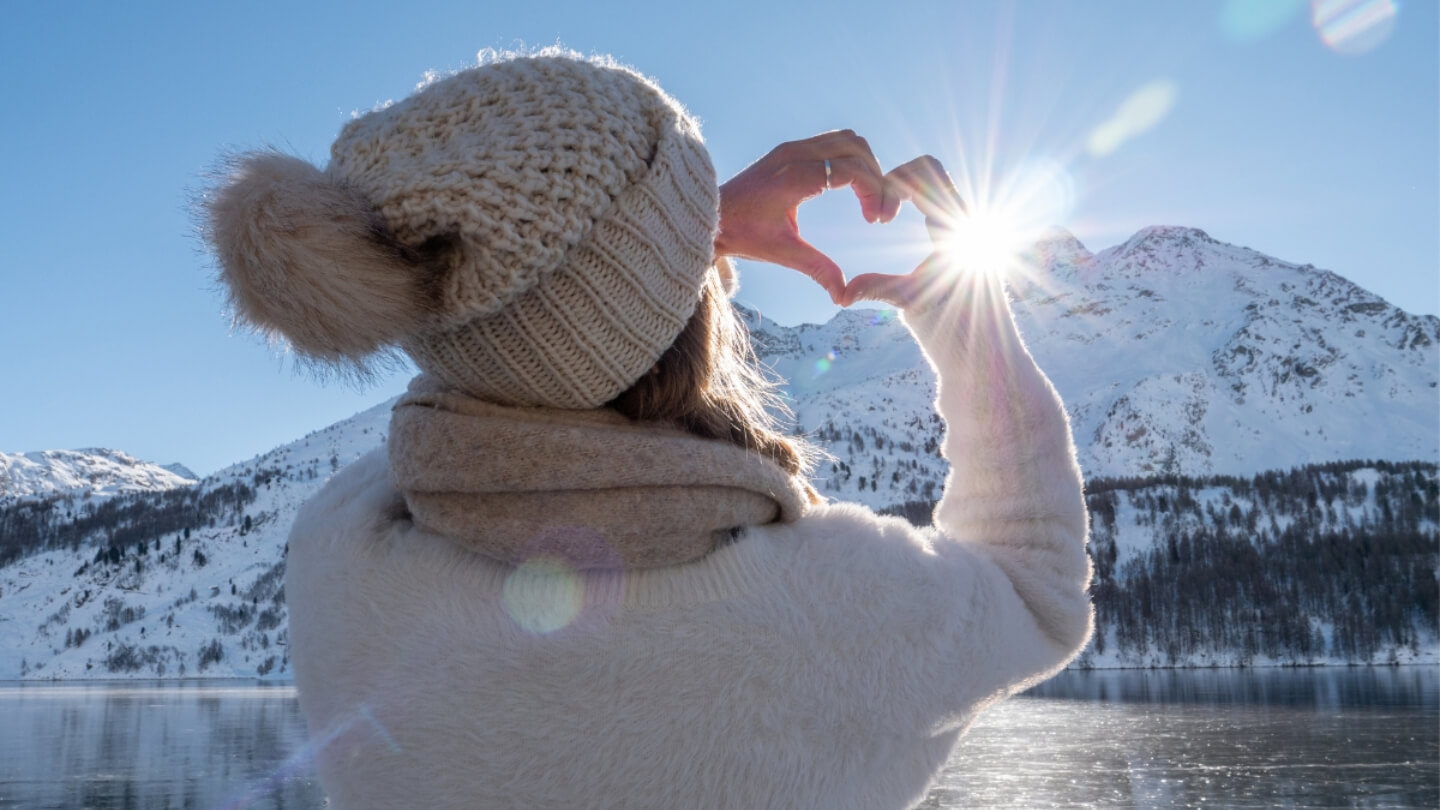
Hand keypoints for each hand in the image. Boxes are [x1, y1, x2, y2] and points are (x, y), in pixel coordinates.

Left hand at [716, 130, 899, 302]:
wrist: (709, 217)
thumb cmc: (742, 234)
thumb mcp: (782, 253)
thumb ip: (818, 270)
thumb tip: (844, 297)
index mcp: (794, 176)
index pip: (853, 169)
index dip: (874, 192)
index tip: (876, 221)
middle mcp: (794, 153)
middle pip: (857, 147)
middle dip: (877, 177)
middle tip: (879, 213)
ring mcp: (791, 147)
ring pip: (847, 139)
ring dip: (866, 165)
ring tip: (869, 200)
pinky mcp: (789, 149)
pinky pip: (832, 142)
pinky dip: (850, 160)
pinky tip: (850, 190)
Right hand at [842, 156, 967, 308]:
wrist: (972, 312)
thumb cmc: (943, 306)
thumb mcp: (909, 298)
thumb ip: (878, 290)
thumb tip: (843, 296)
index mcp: (953, 225)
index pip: (925, 177)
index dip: (894, 186)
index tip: (880, 219)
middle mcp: (959, 211)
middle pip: (926, 166)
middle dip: (894, 179)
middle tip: (878, 211)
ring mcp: (955, 209)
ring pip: (927, 172)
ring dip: (900, 184)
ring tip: (882, 213)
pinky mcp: (950, 213)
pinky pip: (928, 185)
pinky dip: (905, 191)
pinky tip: (890, 215)